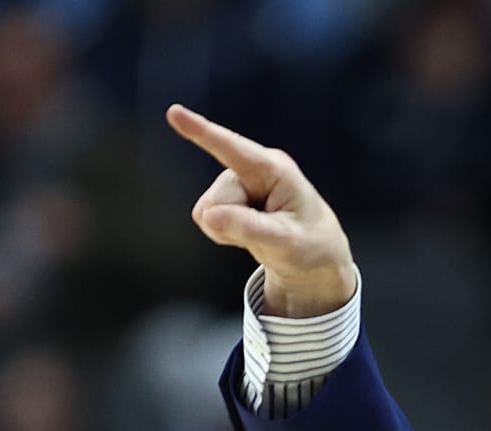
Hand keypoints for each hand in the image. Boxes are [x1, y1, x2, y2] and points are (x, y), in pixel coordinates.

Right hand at [165, 104, 355, 317]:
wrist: (315, 257)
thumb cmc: (311, 244)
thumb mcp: (288, 242)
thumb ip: (249, 228)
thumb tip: (208, 216)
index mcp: (273, 169)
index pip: (232, 149)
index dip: (202, 131)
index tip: (174, 112)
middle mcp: (252, 170)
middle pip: (217, 199)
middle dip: (234, 224)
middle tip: (268, 233)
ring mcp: (238, 183)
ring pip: (209, 212)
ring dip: (231, 230)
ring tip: (263, 232)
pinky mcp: (228, 198)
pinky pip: (208, 220)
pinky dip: (226, 233)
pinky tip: (250, 232)